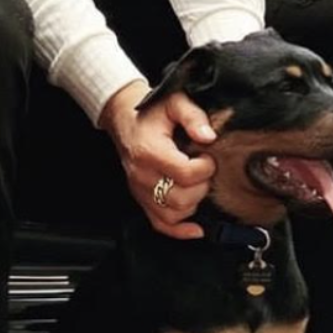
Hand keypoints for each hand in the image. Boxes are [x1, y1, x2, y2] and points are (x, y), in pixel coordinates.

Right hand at [100, 80, 216, 238]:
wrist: (123, 117)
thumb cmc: (150, 111)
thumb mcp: (174, 102)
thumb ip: (193, 116)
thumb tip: (209, 136)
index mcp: (150, 152)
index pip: (185, 174)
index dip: (205, 168)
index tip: (208, 156)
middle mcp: (142, 176)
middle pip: (180, 199)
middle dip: (202, 186)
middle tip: (204, 170)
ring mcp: (140, 191)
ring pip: (173, 214)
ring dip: (193, 203)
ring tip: (197, 184)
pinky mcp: (142, 199)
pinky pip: (160, 225)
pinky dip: (180, 230)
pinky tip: (196, 228)